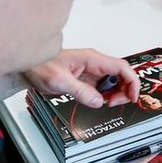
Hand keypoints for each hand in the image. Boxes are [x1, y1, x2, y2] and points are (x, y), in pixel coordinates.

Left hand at [23, 49, 138, 108]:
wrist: (28, 67)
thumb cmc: (40, 66)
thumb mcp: (60, 81)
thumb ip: (81, 91)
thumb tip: (98, 101)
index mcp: (92, 59)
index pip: (122, 67)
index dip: (132, 82)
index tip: (132, 97)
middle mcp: (94, 63)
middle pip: (121, 75)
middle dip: (124, 91)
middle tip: (113, 103)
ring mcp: (91, 71)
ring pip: (114, 82)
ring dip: (115, 94)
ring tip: (106, 103)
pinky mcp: (86, 79)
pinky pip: (103, 87)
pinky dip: (105, 96)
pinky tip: (98, 101)